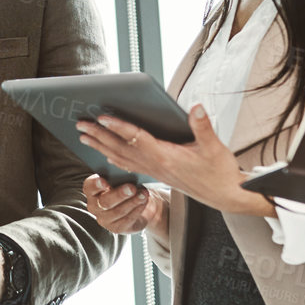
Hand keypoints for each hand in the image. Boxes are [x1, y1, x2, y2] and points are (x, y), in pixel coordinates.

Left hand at [75, 104, 270, 215]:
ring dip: (101, 146)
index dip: (119, 127)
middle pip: (121, 149)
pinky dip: (115, 157)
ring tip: (84, 136)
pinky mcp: (157, 174)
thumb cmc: (220, 172)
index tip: (102, 117)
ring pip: (122, 158)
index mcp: (166, 157)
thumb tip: (195, 107)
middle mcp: (155, 166)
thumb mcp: (215, 147)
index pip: (137, 139)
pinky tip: (105, 154)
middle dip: (99, 135)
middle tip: (80, 124)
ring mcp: (154, 172)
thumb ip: (202, 126)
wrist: (225, 196)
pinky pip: (130, 165)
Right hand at [81, 174, 165, 236]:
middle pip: (105, 202)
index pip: (89, 187)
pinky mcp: (115, 228)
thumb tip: (126, 171)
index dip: (96, 184)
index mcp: (92, 190)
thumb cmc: (124, 186)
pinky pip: (127, 220)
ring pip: (118, 211)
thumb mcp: (120, 179)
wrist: (134, 203)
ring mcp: (104, 219)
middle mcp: (94, 206)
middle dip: (120, 194)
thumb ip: (118, 176)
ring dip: (133, 202)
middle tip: (132, 188)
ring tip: (144, 194)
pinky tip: (143, 202)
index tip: (104, 181)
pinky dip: (137, 210)